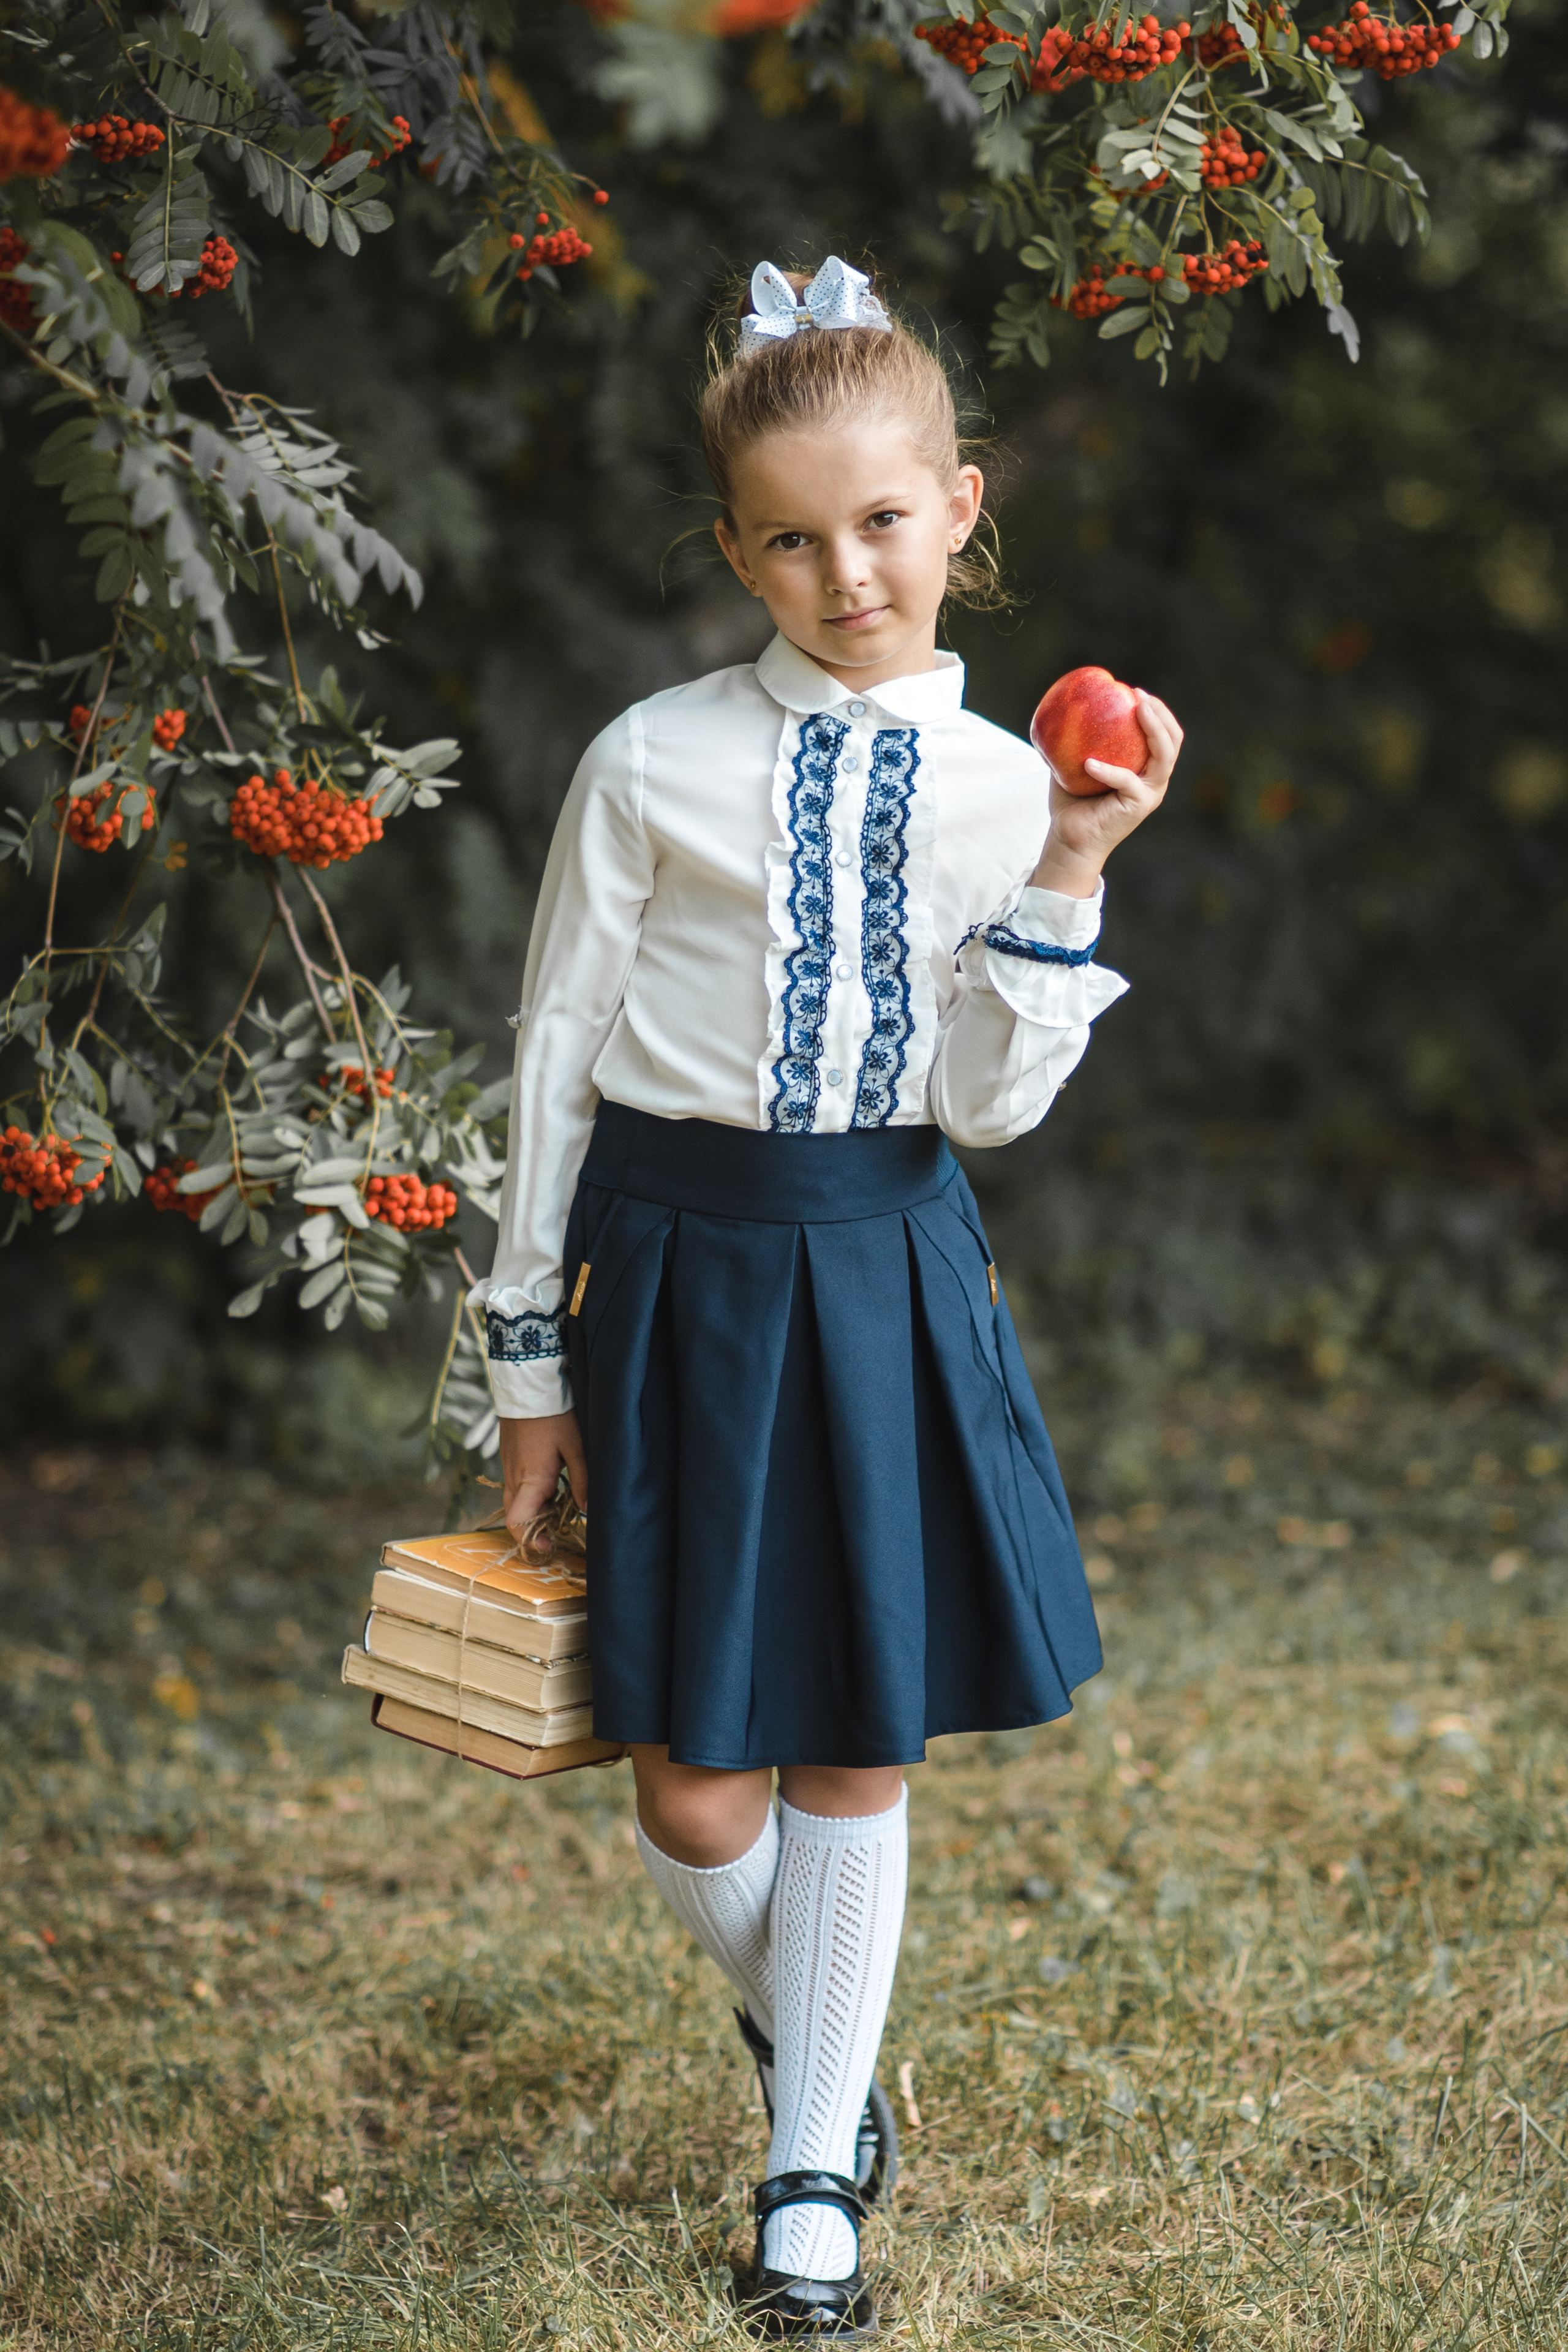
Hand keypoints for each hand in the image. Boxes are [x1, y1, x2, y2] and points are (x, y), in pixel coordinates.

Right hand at [499, 1410, 587, 1554]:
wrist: (528, 1385)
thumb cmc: (554, 1414)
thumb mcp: (575, 1447)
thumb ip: (582, 1480)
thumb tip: (587, 1511)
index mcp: (531, 1479)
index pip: (517, 1521)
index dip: (529, 1538)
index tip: (547, 1544)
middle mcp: (514, 1477)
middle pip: (515, 1516)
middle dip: (533, 1528)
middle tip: (555, 1532)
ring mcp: (509, 1467)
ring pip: (516, 1501)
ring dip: (534, 1510)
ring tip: (559, 1507)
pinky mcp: (510, 1457)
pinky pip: (516, 1485)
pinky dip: (531, 1494)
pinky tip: (551, 1486)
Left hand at [1029, 690, 1182, 897]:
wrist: (1069, 838)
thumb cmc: (1072, 801)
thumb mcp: (1075, 762)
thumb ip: (1079, 738)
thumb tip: (1066, 705)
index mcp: (1145, 768)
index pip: (1164, 734)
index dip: (1157, 710)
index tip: (1133, 691)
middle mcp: (1154, 780)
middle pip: (1173, 740)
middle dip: (1161, 713)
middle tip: (1138, 695)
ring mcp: (1150, 793)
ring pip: (1164, 756)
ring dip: (1154, 729)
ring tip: (1136, 709)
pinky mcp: (1139, 806)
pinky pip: (1127, 781)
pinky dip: (1109, 770)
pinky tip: (1088, 762)